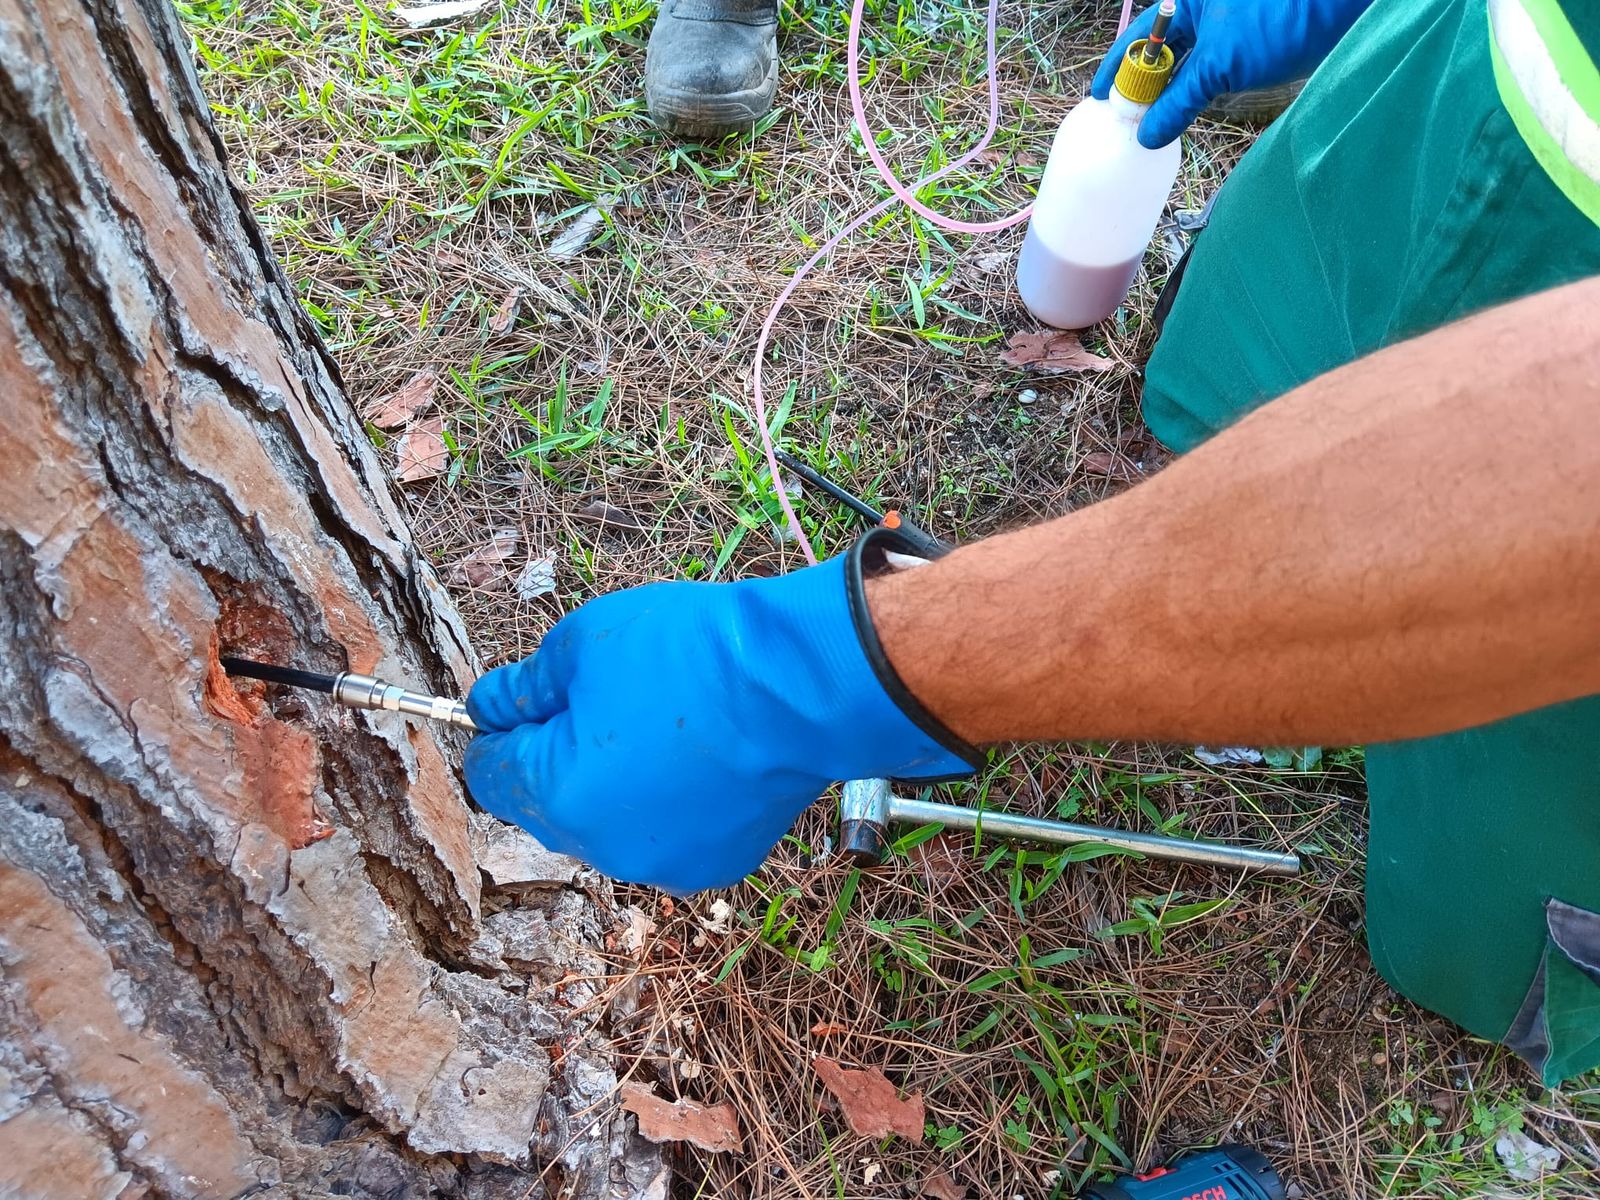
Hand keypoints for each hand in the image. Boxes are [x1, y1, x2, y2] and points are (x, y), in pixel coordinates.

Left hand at [462, 533, 976, 893]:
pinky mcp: (715, 864)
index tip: (528, 698)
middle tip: (608, 695)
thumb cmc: (691, 655)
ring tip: (665, 722)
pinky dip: (672, 800)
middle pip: (550, 803)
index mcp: (558, 797)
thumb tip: (490, 707)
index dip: (501, 729)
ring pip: (611, 822)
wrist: (801, 684)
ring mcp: (663, 864)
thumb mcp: (582, 644)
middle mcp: (603, 849)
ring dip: (618, 782)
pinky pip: (668, 832)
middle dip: (562, 755)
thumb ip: (522, 686)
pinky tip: (702, 754)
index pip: (489, 775)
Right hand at [1092, 0, 1373, 148]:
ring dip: (1169, 95)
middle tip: (1127, 122)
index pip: (1137, 39)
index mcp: (1184, 0)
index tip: (1099, 101)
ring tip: (1152, 125)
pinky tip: (1185, 114)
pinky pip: (1209, 70)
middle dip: (1142, 87)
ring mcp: (1225, 25)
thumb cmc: (1280, 18)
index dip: (1115, 71)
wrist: (1345, 6)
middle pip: (1159, 53)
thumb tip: (1147, 135)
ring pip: (1185, 65)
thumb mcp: (1221, 65)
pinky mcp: (1248, 42)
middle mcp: (1201, 9)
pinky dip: (1195, 93)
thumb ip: (1179, 102)